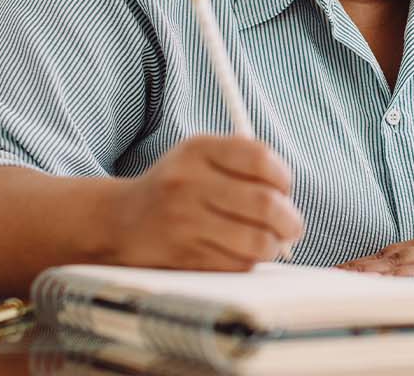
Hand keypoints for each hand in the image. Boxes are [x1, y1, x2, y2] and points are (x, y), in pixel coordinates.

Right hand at [105, 134, 305, 270]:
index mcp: (197, 150)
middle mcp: (187, 184)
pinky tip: (242, 253)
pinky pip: (238, 264)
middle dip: (290, 220)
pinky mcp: (183, 256)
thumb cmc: (177, 188)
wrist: (120, 221)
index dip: (283, 177)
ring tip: (271, 242)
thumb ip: (244, 163)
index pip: (260, 159)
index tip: (285, 189)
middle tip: (293, 226)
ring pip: (257, 240)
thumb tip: (289, 196)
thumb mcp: (200, 157)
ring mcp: (183, 222)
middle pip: (265, 204)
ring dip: (274, 245)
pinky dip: (250, 261)